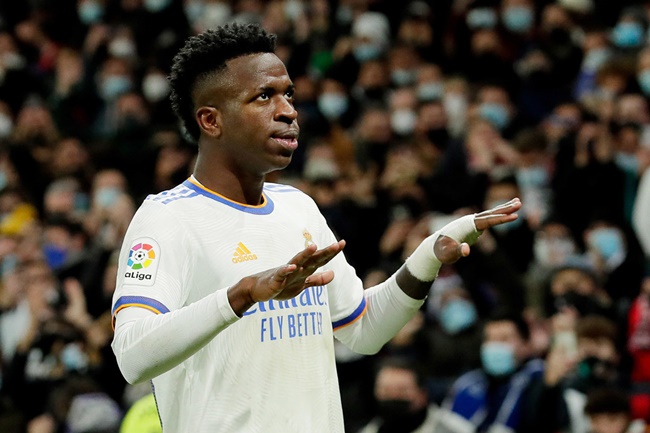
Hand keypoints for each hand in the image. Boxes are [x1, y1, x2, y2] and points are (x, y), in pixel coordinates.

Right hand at [229, 240, 345, 314]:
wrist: (258, 290)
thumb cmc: (281, 285)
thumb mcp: (302, 284)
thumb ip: (317, 279)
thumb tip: (333, 274)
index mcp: (304, 269)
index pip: (320, 260)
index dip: (332, 253)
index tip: (343, 243)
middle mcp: (297, 268)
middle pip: (313, 259)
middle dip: (325, 252)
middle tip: (338, 244)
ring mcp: (286, 273)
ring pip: (297, 262)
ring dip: (305, 255)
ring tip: (314, 247)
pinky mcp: (275, 280)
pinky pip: (281, 274)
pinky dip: (286, 270)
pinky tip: (293, 267)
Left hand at [434, 198, 521, 263]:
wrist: (435, 247)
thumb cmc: (442, 251)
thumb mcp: (449, 253)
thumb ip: (458, 251)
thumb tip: (466, 250)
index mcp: (467, 226)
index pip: (488, 221)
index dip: (501, 219)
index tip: (514, 216)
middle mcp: (470, 221)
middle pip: (491, 213)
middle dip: (506, 208)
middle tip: (520, 203)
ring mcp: (472, 222)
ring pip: (491, 213)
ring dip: (504, 208)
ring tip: (518, 201)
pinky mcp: (474, 225)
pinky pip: (489, 218)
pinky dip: (498, 213)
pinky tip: (506, 211)